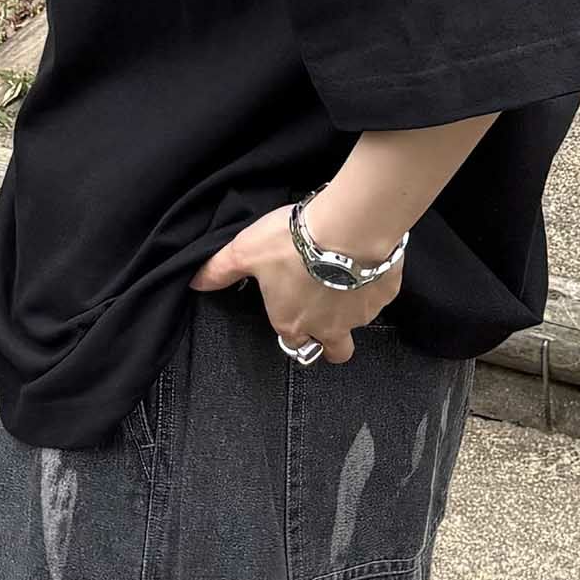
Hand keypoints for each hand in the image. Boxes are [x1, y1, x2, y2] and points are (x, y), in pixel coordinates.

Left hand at [188, 206, 402, 363]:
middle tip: (324, 308)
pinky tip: (365, 260)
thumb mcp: (245, 251)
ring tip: (344, 272)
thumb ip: (220, 270)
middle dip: (330, 339)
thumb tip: (194, 282)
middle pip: (335, 351)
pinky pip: (379, 296)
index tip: (291, 305)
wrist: (348, 228)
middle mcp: (327, 328)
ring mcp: (360, 315)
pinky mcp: (385, 295)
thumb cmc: (295, 241)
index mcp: (292, 323)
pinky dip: (372, 282)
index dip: (292, 325)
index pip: (293, 342)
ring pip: (357, 323)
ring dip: (351, 305)